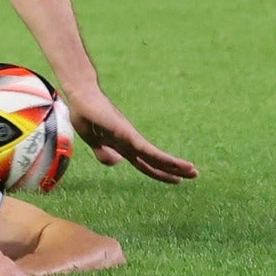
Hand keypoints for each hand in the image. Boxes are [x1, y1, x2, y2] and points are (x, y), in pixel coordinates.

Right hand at [65, 88, 196, 183]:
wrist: (80, 95)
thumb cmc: (85, 114)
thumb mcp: (93, 140)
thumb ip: (103, 152)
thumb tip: (118, 162)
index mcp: (123, 146)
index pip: (146, 163)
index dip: (161, 173)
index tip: (179, 180)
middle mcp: (130, 141)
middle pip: (155, 160)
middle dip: (175, 169)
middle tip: (196, 174)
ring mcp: (128, 136)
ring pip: (154, 156)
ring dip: (173, 164)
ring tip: (192, 169)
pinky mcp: (124, 131)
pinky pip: (142, 148)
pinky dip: (156, 157)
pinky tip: (170, 162)